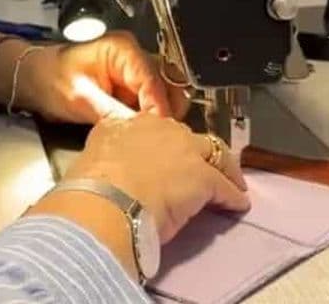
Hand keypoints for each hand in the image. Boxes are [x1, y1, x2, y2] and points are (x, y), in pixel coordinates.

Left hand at [18, 31, 189, 123]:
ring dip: (160, 116)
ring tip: (150, 138)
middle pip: (168, 86)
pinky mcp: (132, 85)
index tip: (159, 134)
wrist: (34, 79)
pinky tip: (142, 134)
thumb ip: (115, 113)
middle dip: (165, 113)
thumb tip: (144, 129)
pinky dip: (150, 117)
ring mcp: (136, 70)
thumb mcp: (81, 98)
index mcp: (123, 49)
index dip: (158, 109)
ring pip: (165, 95)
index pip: (153, 81)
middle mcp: (135, 55)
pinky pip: (152, 102)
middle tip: (159, 140)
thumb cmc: (50, 79)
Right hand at [65, 114, 249, 243]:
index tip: (169, 156)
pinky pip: (225, 186)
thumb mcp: (93, 155)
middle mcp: (160, 129)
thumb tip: (112, 161)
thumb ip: (108, 151)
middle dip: (197, 152)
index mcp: (129, 123)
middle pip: (189, 137)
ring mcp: (185, 150)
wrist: (104, 201)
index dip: (166, 143)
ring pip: (215, 154)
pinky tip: (236, 204)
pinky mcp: (203, 177)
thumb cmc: (91, 186)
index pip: (157, 129)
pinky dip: (232, 196)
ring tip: (229, 183)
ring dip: (223, 169)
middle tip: (200, 167)